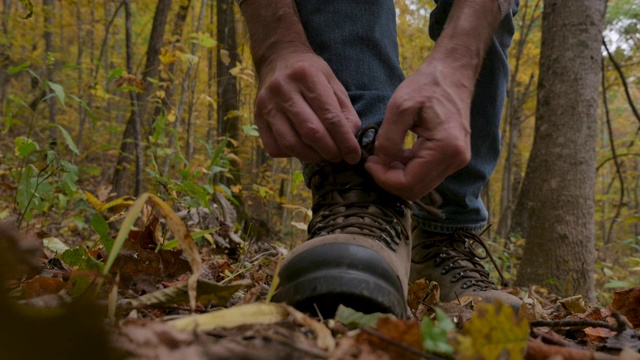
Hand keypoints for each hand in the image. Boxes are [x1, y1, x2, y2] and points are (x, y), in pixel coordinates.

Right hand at [254, 49, 360, 163]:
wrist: (278, 60)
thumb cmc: (311, 73)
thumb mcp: (333, 82)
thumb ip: (345, 111)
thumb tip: (350, 141)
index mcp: (307, 75)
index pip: (330, 116)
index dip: (345, 140)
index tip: (353, 155)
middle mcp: (283, 89)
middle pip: (311, 132)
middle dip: (329, 151)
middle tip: (339, 157)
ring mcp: (267, 104)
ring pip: (291, 144)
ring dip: (311, 157)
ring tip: (322, 155)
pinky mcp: (257, 117)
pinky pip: (275, 148)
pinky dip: (292, 155)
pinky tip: (302, 148)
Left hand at [365, 57, 473, 199]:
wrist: (452, 71)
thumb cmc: (427, 84)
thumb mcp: (400, 107)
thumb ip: (388, 138)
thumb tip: (380, 162)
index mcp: (446, 149)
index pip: (410, 184)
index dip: (384, 179)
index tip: (369, 162)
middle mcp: (456, 160)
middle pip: (415, 190)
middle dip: (389, 179)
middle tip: (372, 161)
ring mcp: (456, 160)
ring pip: (419, 184)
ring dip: (397, 175)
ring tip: (381, 155)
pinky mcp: (452, 157)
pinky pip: (425, 174)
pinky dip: (406, 169)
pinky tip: (395, 153)